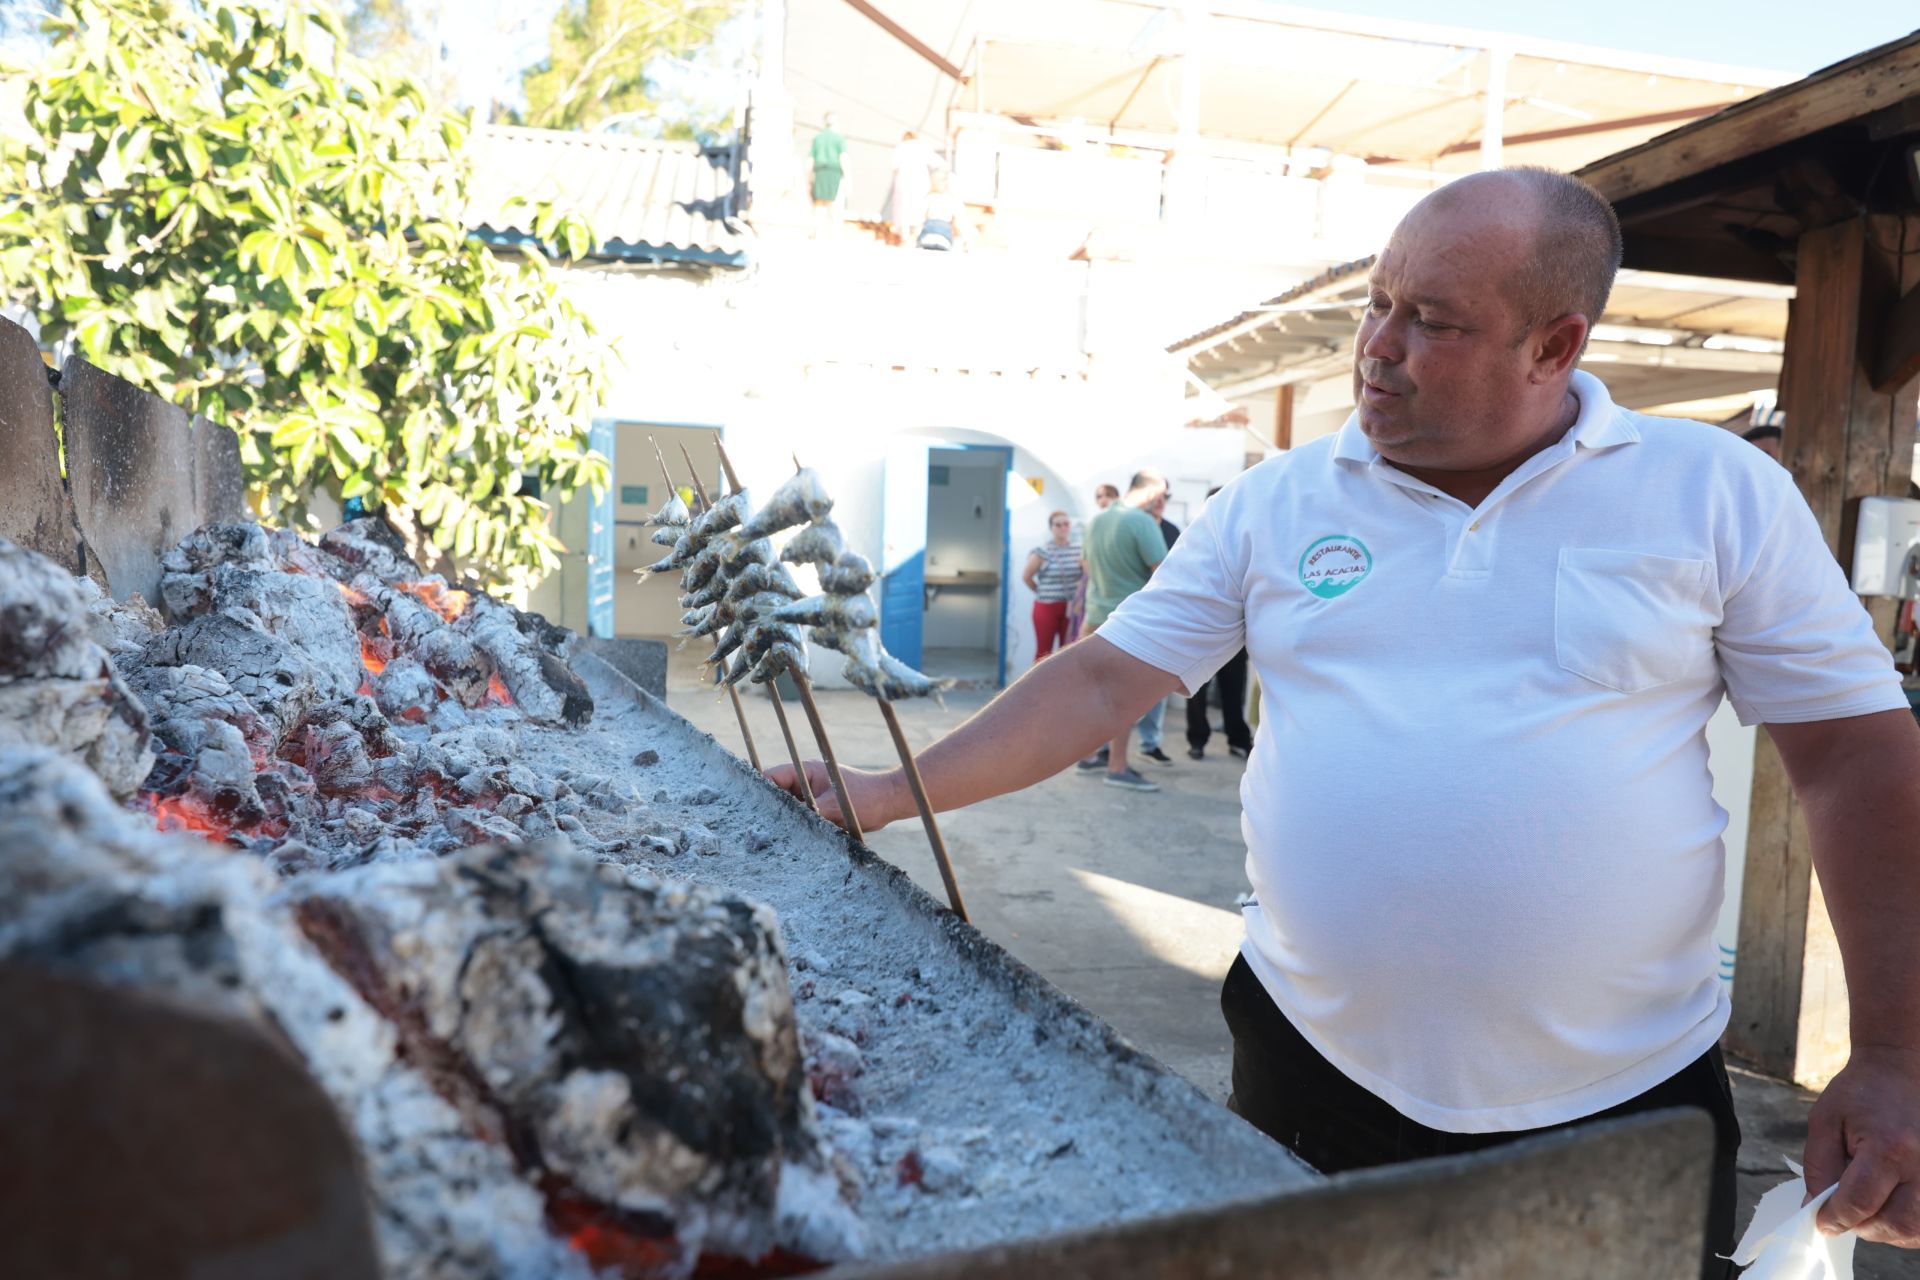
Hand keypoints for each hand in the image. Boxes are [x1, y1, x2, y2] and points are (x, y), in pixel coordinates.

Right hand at [766, 761, 906, 833]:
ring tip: (773, 838)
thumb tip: (790, 828)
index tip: (750, 808)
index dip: (759, 790)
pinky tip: (791, 842)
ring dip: (784, 821)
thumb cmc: (865, 797)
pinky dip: (797, 828)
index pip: (772, 776)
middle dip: (770, 810)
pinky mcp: (819, 811)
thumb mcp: (834, 806)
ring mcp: (812, 797)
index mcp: (805, 771)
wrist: (888, 804)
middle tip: (759, 829)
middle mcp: (805, 783)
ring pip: (788, 810)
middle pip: (777, 795)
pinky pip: (802, 819)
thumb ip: (810, 814)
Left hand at [1804, 1045, 1919, 1245]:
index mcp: (1889, 1147)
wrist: (1899, 1069)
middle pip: (1896, 1223)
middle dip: (1863, 1228)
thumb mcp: (1824, 1122)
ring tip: (1866, 1211)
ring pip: (1916, 1229)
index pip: (1860, 1202)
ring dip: (1886, 1231)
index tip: (1821, 1222)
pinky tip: (1887, 1210)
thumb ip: (1818, 1169)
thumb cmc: (1859, 1093)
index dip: (1835, 1218)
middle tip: (1843, 1217)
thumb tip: (1816, 1209)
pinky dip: (1906, 1226)